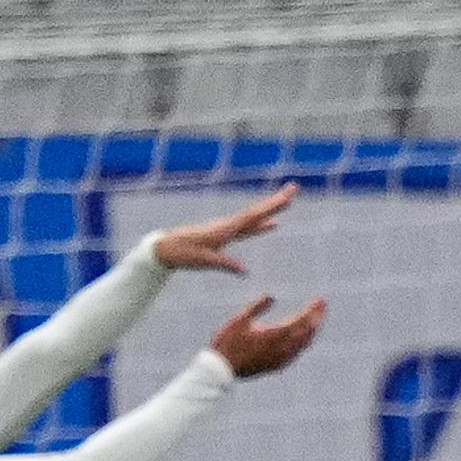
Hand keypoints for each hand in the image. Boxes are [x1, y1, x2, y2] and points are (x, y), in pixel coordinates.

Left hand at [153, 184, 296, 273]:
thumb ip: (225, 264)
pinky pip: (248, 227)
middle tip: (294, 189)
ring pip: (254, 217)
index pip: (253, 216)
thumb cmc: (183, 253)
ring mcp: (227, 228)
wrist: (166, 247)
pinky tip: (272, 225)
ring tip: (288, 202)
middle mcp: (228, 225)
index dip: (271, 207)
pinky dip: (261, 224)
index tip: (287, 197)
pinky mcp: (225, 234)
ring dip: (271, 210)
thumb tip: (244, 270)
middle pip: (257, 212)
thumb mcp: (204, 261)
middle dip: (276, 201)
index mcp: (225, 229)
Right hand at [209, 295, 326, 378]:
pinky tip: (303, 339)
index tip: (320, 300)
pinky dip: (303, 343)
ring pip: (304, 344)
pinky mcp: (276, 366)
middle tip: (323, 305)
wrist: (220, 370)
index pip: (301, 320)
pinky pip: (296, 353)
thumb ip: (257, 307)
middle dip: (317, 318)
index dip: (312, 310)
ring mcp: (280, 359)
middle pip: (307, 332)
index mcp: (274, 334)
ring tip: (317, 320)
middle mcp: (281, 348)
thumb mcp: (239, 320)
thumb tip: (272, 296)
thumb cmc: (227, 343)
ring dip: (312, 331)